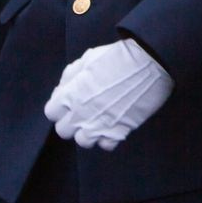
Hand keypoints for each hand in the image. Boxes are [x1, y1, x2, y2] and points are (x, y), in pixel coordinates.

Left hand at [44, 38, 173, 149]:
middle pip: (63, 131)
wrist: (150, 63)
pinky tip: (113, 125)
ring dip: (88, 132)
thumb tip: (63, 89)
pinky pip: (106, 145)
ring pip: (82, 142)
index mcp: (71, 94)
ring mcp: (99, 125)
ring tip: (98, 120)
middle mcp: (81, 113)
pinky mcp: (119, 132)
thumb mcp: (89, 58)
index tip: (69, 102)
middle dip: (71, 121)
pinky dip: (108, 138)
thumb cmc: (118, 57)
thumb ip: (71, 75)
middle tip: (84, 111)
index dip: (60, 107)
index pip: (51, 112)